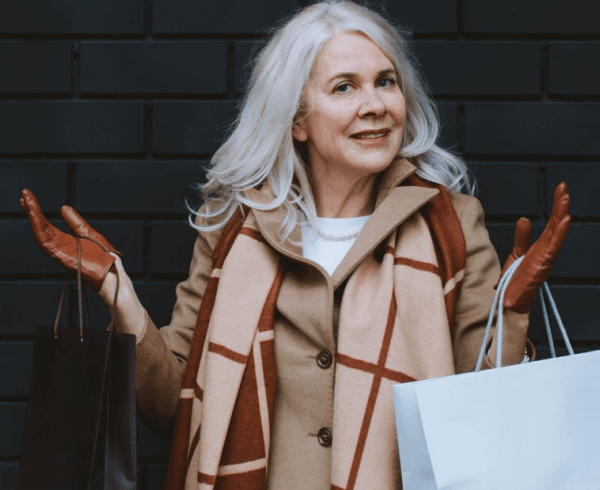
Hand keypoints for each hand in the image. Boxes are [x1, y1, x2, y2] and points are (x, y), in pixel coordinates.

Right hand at [20, 189, 119, 290]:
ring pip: (40, 232)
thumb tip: (63, 207)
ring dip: (33, 216)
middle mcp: (59, 247)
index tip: (28, 197)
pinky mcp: (61, 257)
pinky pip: (46, 241)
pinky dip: (39, 228)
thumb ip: (76, 222)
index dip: (37, 212)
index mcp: (65, 241)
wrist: (113, 273)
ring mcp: (59, 252)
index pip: (46, 224)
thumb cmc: (104, 258)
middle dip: (31, 211)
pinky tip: (34, 215)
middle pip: (40, 227)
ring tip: (26, 200)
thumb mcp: (90, 234)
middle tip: (23, 194)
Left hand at [502, 182, 570, 312]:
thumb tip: (524, 218)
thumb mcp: (516, 253)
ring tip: (565, 198)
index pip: (551, 222)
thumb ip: (521, 236)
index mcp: (541, 246)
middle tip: (563, 186)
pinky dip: (559, 233)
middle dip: (560, 205)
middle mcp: (547, 250)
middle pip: (556, 224)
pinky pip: (553, 246)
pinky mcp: (543, 265)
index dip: (556, 206)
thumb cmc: (515, 280)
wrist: (511, 301)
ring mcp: (546, 257)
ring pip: (556, 233)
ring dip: (561, 215)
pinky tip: (565, 219)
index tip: (561, 189)